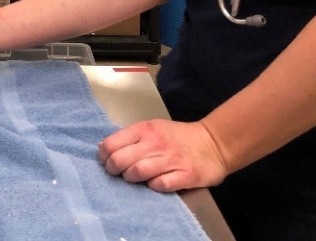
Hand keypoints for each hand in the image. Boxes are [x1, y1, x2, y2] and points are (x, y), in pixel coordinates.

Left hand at [98, 119, 229, 191]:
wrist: (213, 143)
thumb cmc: (178, 137)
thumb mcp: (152, 129)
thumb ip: (129, 138)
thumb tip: (102, 148)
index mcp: (145, 129)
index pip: (112, 144)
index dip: (104, 156)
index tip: (106, 161)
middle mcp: (155, 143)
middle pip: (121, 160)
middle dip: (114, 170)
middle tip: (118, 173)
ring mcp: (171, 159)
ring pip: (137, 172)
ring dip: (131, 178)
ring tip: (135, 179)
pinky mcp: (185, 174)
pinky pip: (160, 185)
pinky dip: (154, 186)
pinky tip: (155, 183)